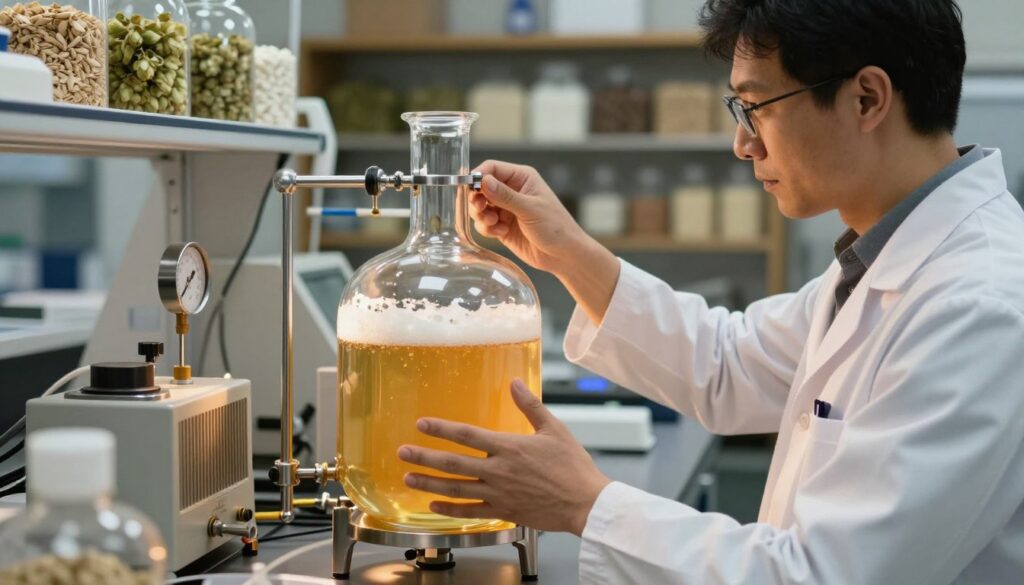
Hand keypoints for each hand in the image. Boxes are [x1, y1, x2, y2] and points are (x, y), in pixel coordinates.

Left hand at [397, 379, 611, 535]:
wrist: (585, 503)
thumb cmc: (573, 466)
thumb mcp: (554, 429)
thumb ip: (530, 406)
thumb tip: (514, 382)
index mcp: (509, 447)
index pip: (467, 434)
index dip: (441, 428)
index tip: (422, 424)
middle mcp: (498, 471)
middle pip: (453, 463)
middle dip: (424, 456)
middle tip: (402, 452)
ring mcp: (498, 494)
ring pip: (455, 488)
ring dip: (429, 482)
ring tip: (408, 477)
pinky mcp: (503, 512)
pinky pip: (470, 511)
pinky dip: (450, 509)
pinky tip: (434, 505)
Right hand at [471, 160, 593, 276]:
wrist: (563, 255)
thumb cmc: (555, 227)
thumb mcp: (530, 209)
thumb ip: (505, 196)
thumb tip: (483, 181)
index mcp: (521, 178)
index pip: (492, 168)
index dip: (479, 176)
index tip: (471, 188)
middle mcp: (511, 191)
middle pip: (481, 187)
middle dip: (477, 199)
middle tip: (480, 208)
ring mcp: (506, 209)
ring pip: (479, 207)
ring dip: (481, 216)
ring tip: (494, 223)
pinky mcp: (502, 226)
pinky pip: (484, 224)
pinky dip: (487, 229)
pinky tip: (502, 233)